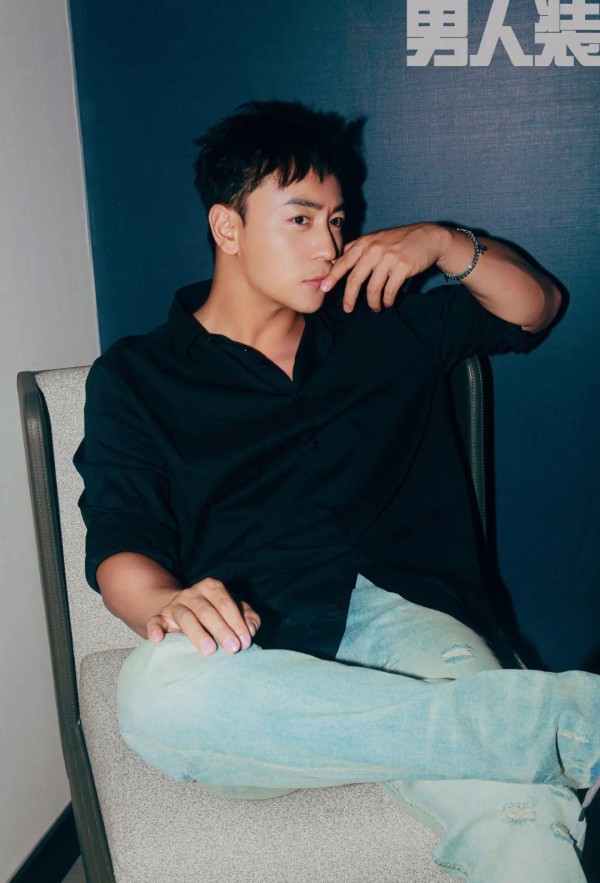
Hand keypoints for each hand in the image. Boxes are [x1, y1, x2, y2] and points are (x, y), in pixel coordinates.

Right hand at [146, 577, 260, 655]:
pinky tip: (159, 639)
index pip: (225, 603)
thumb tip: (251, 629)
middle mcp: (192, 593)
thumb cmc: (216, 612)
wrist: (184, 609)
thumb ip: (247, 617)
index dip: (236, 622)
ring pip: (185, 617)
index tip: (245, 642)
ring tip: (210, 651)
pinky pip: (155, 621)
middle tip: (233, 649)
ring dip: (198, 634)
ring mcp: (175, 604)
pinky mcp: (160, 616)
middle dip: (222, 630)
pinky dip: (155, 629)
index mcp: (212, 587)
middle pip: (207, 611)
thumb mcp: (234, 610)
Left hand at [320, 222, 448, 312]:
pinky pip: (390, 290)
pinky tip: (388, 302)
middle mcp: (374, 249)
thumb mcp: (376, 238)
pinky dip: (388, 300)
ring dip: (373, 302)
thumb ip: (358, 248)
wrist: (428, 237)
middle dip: (349, 297)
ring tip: (375, 307)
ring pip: (373, 288)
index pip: (343, 262)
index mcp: (365, 243)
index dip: (332, 277)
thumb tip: (338, 260)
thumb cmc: (399, 240)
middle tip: (348, 309)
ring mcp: (388, 258)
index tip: (323, 289)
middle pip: (355, 279)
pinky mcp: (402, 267)